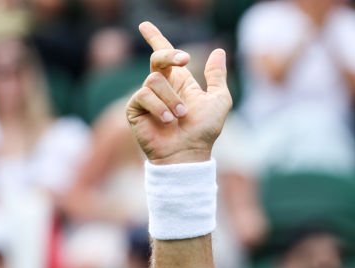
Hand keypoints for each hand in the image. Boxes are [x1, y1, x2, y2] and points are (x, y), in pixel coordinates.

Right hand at [126, 22, 231, 165]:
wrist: (189, 153)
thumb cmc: (204, 131)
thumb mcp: (219, 101)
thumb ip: (217, 76)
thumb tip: (218, 50)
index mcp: (180, 82)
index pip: (164, 55)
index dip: (155, 38)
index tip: (145, 26)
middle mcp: (161, 87)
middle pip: (158, 59)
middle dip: (169, 55)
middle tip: (184, 60)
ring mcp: (147, 97)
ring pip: (155, 80)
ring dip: (172, 98)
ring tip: (180, 116)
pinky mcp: (135, 109)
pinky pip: (144, 95)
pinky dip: (160, 107)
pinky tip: (168, 121)